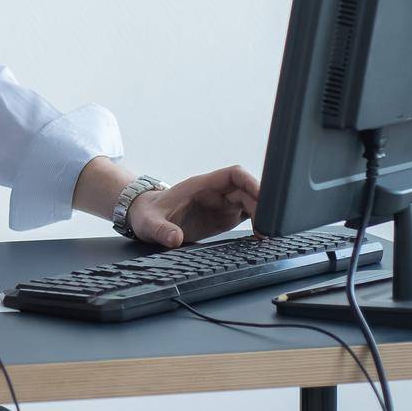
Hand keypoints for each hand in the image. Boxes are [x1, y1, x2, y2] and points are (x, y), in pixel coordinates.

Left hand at [125, 165, 259, 248]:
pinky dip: (256, 223)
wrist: (144, 218)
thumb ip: (162, 230)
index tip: (264, 198)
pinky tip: (260, 237)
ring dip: (261, 216)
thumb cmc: (147, 214)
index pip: (234, 174)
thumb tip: (174, 238)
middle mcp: (215, 192)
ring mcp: (220, 204)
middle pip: (247, 191)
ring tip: (266, 235)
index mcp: (201, 185)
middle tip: (267, 227)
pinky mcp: (222, 218)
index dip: (251, 182)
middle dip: (261, 205)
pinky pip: (246, 215)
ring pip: (250, 203)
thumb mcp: (150, 223)